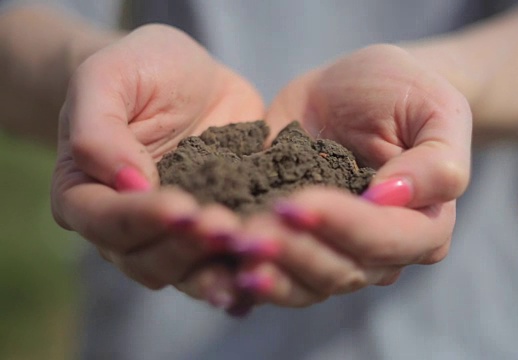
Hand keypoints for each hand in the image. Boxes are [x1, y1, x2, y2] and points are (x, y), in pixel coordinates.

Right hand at [51, 24, 264, 293]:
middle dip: (187, 247)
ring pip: (188, 272)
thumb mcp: (108, 77)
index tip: (181, 207)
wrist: (189, 77)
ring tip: (251, 249)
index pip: (104, 221)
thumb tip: (128, 185)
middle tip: (224, 227)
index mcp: (85, 193)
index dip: (141, 219)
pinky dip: (247, 266)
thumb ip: (99, 129)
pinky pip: (227, 260)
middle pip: (147, 259)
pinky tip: (271, 263)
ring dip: (217, 268)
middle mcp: (126, 227)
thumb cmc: (139, 70)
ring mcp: (173, 235)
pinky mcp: (216, 231)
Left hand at [236, 44, 471, 306]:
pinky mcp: (296, 245)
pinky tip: (222, 265)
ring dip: (268, 269)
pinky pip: (276, 274)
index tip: (297, 202)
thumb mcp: (434, 108)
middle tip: (249, 231)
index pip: (387, 240)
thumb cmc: (402, 93)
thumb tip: (393, 198)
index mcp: (423, 223)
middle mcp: (381, 251)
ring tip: (232, 244)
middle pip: (343, 271)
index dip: (344, 226)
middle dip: (295, 253)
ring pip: (306, 285)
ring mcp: (335, 252)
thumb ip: (436, 158)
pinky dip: (248, 275)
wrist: (354, 91)